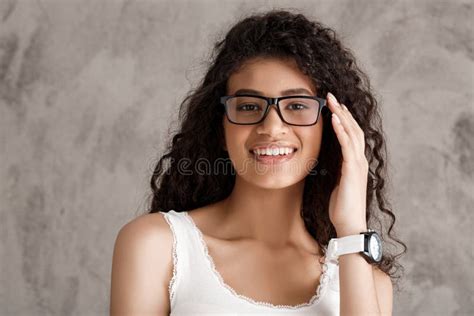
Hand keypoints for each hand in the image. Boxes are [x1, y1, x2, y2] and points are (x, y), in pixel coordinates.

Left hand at [326, 92, 368, 236]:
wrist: (349, 224)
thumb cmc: (342, 208)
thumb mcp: (337, 184)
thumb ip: (336, 171)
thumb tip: (328, 164)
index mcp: (355, 163)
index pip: (351, 136)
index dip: (344, 120)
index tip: (334, 107)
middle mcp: (359, 160)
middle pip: (353, 129)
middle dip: (342, 111)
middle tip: (331, 96)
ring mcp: (358, 164)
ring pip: (352, 132)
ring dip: (341, 115)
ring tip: (332, 101)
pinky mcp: (352, 170)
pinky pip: (347, 145)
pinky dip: (341, 130)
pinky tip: (335, 118)